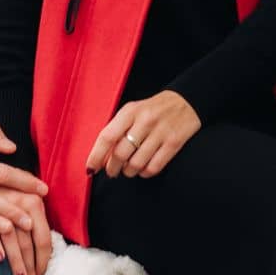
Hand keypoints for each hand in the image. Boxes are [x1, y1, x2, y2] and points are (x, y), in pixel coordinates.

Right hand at [0, 189, 51, 274]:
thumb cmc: (10, 191)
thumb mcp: (28, 197)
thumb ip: (38, 217)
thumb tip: (50, 248)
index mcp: (33, 200)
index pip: (43, 238)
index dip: (44, 260)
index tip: (42, 274)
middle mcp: (18, 203)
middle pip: (28, 243)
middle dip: (30, 267)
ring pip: (12, 242)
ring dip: (16, 264)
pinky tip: (0, 260)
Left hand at [86, 91, 200, 180]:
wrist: (185, 102)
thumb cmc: (152, 109)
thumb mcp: (133, 111)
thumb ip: (117, 130)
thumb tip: (101, 157)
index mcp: (130, 111)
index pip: (107, 136)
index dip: (96, 155)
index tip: (90, 169)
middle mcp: (144, 121)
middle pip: (120, 154)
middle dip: (113, 168)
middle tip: (112, 171)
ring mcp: (160, 132)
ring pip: (136, 164)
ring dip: (129, 172)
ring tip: (129, 169)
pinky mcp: (174, 143)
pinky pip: (153, 168)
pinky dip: (145, 173)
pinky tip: (143, 168)